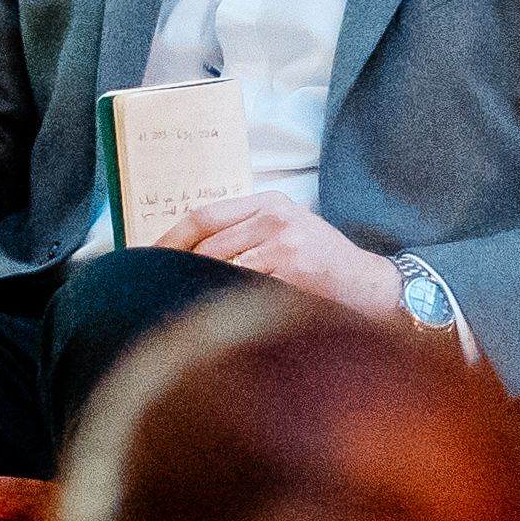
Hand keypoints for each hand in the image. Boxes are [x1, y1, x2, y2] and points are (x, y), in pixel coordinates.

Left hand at [167, 190, 404, 316]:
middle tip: (156, 291)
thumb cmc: (322, 262)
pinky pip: (246, 289)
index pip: (204, 216)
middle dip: (179, 271)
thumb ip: (245, 233)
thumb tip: (184, 254)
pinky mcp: (295, 273)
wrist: (372, 286)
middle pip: (207, 244)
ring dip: (199, 290)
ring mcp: (286, 244)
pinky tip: (215, 318)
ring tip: (180, 308)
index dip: (170, 239)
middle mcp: (275, 217)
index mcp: (269, 202)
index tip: (146, 258)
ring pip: (222, 268)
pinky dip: (226, 303)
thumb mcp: (287, 230)